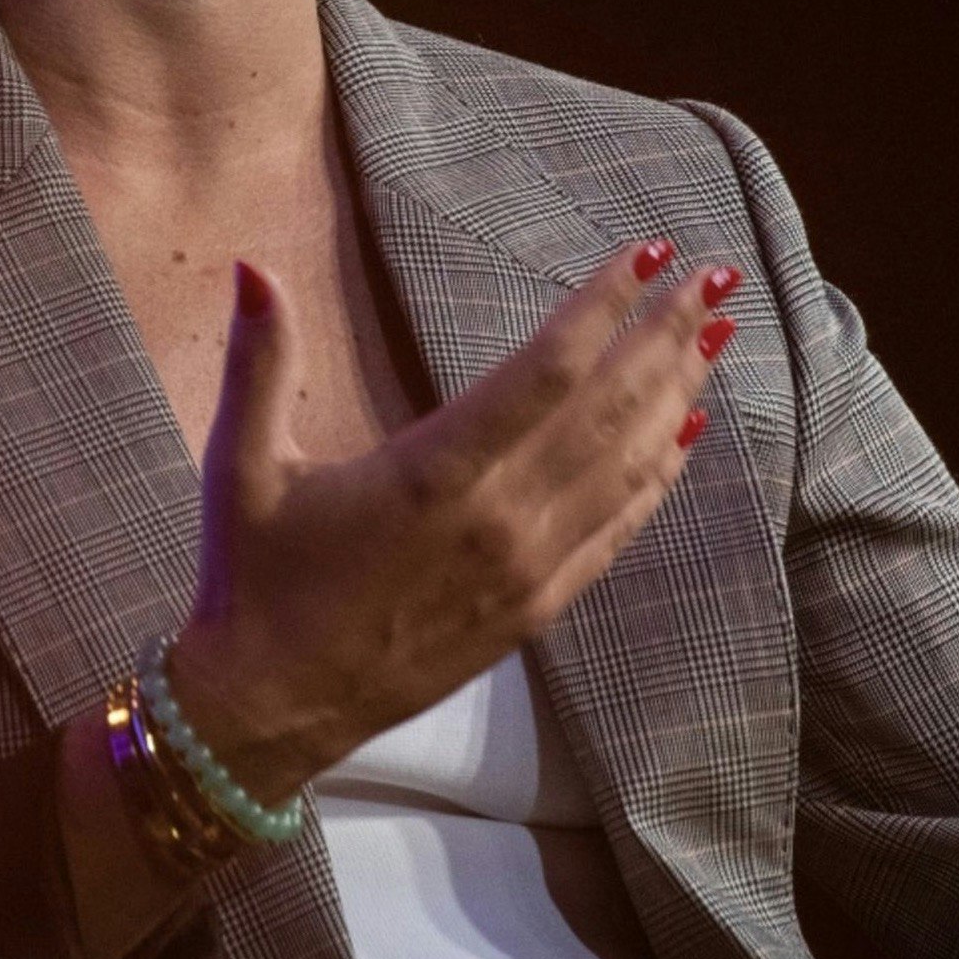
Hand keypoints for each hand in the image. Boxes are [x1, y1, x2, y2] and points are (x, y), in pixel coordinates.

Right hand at [164, 240, 731, 801]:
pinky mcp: (536, 610)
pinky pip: (617, 531)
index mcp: (432, 473)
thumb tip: (252, 266)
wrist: (272, 706)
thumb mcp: (242, 464)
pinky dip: (659, 477)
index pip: (545, 370)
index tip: (647, 252)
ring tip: (717, 335)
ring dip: (675, 394)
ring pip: (625, 466)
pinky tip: (686, 433)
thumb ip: (260, 361)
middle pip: (606, 409)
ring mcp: (526, 570)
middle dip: (664, 335)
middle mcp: (496, 519)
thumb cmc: (253, 577)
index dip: (603, 306)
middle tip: (714, 276)